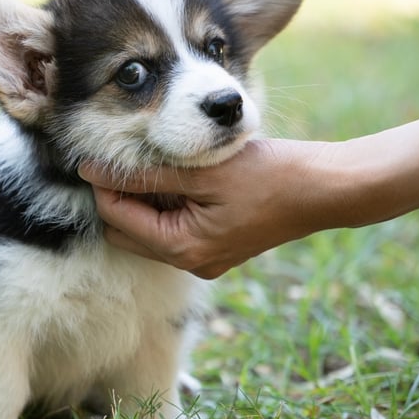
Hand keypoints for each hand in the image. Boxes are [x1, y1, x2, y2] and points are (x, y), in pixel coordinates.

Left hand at [79, 139, 333, 278]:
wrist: (325, 188)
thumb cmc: (269, 176)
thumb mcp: (203, 170)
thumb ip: (147, 173)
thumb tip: (92, 170)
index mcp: (182, 249)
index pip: (115, 218)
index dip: (102, 186)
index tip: (96, 154)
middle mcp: (189, 263)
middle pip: (126, 230)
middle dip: (118, 196)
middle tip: (126, 158)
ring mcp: (203, 259)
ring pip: (148, 230)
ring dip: (143, 200)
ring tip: (155, 164)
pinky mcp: (216, 248)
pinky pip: (174, 229)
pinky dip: (166, 205)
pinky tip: (178, 178)